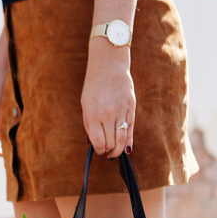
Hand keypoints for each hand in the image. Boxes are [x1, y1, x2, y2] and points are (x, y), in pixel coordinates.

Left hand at [81, 39, 135, 158]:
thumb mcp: (85, 104)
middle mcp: (108, 115)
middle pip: (111, 143)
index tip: (99, 149)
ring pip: (122, 140)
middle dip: (108, 151)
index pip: (98, 142)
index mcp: (94, 114)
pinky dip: (129, 142)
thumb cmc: (94, 85)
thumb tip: (92, 142)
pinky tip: (127, 148)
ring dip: (119, 150)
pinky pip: (131, 130)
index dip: (98, 150)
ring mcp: (121, 112)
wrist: (110, 65)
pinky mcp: (131, 108)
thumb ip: (88, 124)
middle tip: (107, 151)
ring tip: (116, 152)